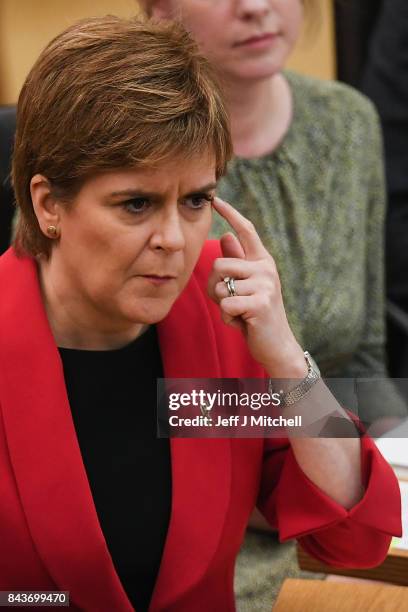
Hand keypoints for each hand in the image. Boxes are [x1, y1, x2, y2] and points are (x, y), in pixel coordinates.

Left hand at [207, 198, 306, 377]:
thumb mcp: (245, 285)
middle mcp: (266, 268)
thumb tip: (225, 235)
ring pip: (219, 287)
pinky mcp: (260, 303)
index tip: (216, 199)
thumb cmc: (256, 313)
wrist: (275, 344)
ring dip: (222, 305)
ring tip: (239, 312)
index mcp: (262, 261)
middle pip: (219, 264)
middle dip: (214, 286)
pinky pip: (226, 304)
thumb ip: (237, 262)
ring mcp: (265, 285)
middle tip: (229, 301)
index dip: (231, 213)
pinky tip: (241, 322)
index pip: (246, 230)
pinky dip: (227, 318)